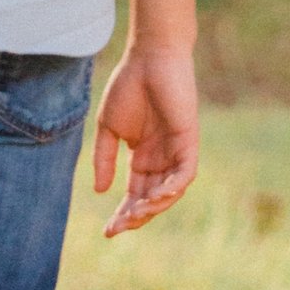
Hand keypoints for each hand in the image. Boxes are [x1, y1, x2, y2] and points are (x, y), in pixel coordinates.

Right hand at [92, 42, 196, 236]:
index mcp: (143, 157)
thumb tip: (100, 191)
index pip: (134, 194)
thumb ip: (104, 158)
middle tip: (118, 227)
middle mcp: (161, 159)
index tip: (107, 231)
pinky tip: (156, 196)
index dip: (122, 213)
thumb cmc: (128, 87)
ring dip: (153, 206)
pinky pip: (185, 173)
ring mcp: (176, 152)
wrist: (148, 58)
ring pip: (169, 192)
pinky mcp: (188, 141)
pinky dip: (173, 188)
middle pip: (151, 198)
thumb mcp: (109, 128)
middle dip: (135, 216)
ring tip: (134, 214)